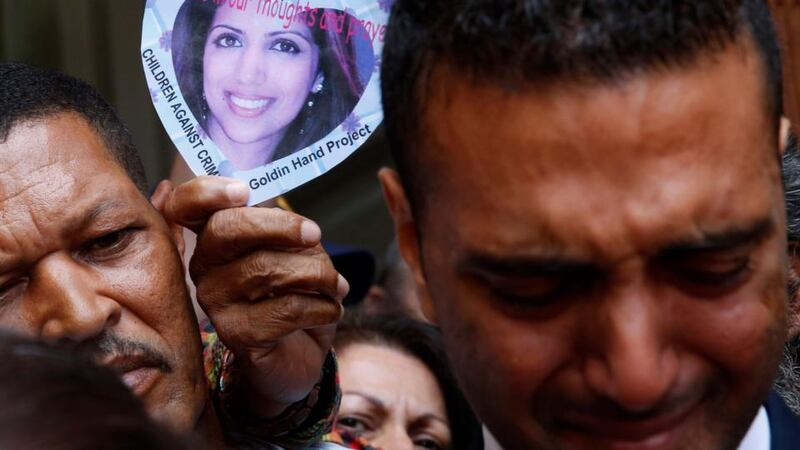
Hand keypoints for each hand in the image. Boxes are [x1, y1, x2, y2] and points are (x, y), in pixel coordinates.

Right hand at [157, 177, 347, 418]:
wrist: (299, 353)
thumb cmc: (294, 294)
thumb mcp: (296, 252)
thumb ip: (290, 232)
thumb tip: (302, 230)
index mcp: (214, 238)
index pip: (185, 206)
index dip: (206, 192)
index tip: (244, 192)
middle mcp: (204, 268)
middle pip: (226, 229)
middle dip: (279, 226)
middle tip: (314, 234)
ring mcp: (216, 303)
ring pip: (265, 269)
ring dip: (316, 273)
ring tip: (336, 284)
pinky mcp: (237, 335)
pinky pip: (286, 309)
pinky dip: (322, 306)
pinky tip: (331, 310)